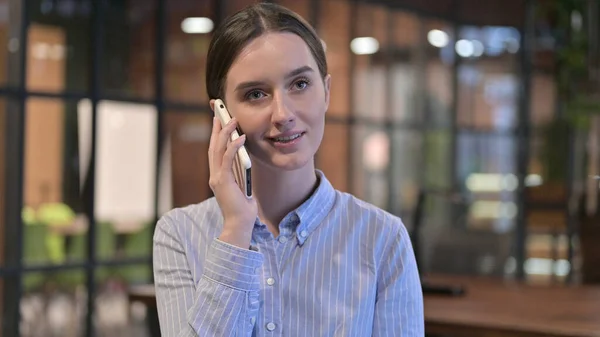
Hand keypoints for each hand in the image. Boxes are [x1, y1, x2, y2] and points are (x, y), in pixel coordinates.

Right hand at [208, 112, 257, 248]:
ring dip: (225, 133)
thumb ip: (240, 170)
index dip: (216, 132)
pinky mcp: (223, 182)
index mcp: (218, 174)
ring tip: (232, 119)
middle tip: (220, 111)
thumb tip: (245, 155)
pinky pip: (227, 160)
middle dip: (217, 127)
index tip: (219, 118)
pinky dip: (233, 147)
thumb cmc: (243, 206)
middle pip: (213, 145)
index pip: (215, 149)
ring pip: (218, 149)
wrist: (239, 223)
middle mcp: (214, 174)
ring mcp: (217, 178)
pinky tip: (241, 137)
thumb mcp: (242, 183)